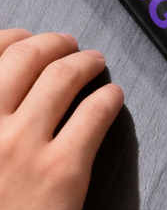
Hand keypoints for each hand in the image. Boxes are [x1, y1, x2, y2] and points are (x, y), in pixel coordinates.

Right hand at [0, 29, 122, 209]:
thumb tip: (6, 101)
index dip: (17, 39)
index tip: (28, 39)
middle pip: (30, 56)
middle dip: (55, 43)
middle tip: (69, 46)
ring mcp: (25, 145)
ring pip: (65, 77)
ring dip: (86, 61)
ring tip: (96, 61)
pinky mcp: (63, 169)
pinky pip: (95, 113)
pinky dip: (109, 96)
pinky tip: (113, 96)